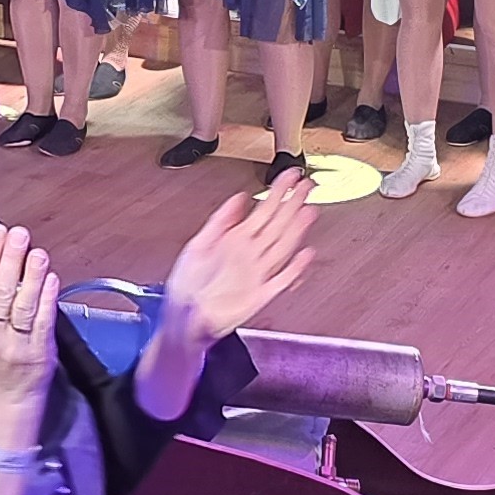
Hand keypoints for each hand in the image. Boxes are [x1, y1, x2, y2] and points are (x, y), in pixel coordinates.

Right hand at [0, 221, 57, 405]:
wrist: (6, 397)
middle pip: (1, 291)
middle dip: (10, 259)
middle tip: (18, 234)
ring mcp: (17, 343)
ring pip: (24, 305)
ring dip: (31, 276)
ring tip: (36, 252)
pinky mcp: (39, 350)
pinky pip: (43, 321)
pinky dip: (47, 298)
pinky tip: (51, 278)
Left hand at [161, 175, 321, 346]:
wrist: (184, 318)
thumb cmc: (187, 285)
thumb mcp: (197, 244)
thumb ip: (220, 220)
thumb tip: (238, 198)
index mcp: (235, 240)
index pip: (263, 209)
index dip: (278, 191)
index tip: (290, 176)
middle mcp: (250, 254)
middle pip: (278, 223)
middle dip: (293, 203)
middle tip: (308, 185)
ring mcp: (258, 273)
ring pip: (283, 246)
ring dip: (297, 229)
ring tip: (309, 210)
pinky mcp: (261, 294)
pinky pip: (282, 279)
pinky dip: (295, 268)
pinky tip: (306, 254)